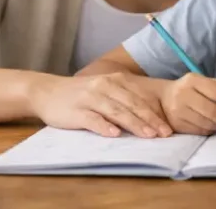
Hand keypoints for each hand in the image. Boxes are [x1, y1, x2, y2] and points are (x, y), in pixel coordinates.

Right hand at [27, 73, 172, 138]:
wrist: (47, 91)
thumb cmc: (80, 95)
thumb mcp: (104, 90)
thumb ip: (124, 99)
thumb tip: (150, 116)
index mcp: (115, 81)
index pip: (140, 98)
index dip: (156, 113)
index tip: (168, 127)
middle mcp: (105, 86)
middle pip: (132, 105)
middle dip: (150, 120)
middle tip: (164, 134)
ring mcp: (90, 98)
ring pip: (117, 111)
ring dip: (134, 124)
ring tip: (148, 135)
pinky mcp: (76, 110)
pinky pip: (93, 119)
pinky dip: (104, 126)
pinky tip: (114, 134)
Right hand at [159, 73, 215, 135]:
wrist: (165, 99)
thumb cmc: (193, 90)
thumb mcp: (209, 84)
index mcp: (193, 79)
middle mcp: (183, 93)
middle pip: (211, 110)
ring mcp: (177, 110)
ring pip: (206, 123)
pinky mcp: (176, 124)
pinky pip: (199, 131)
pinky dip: (210, 130)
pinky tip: (211, 126)